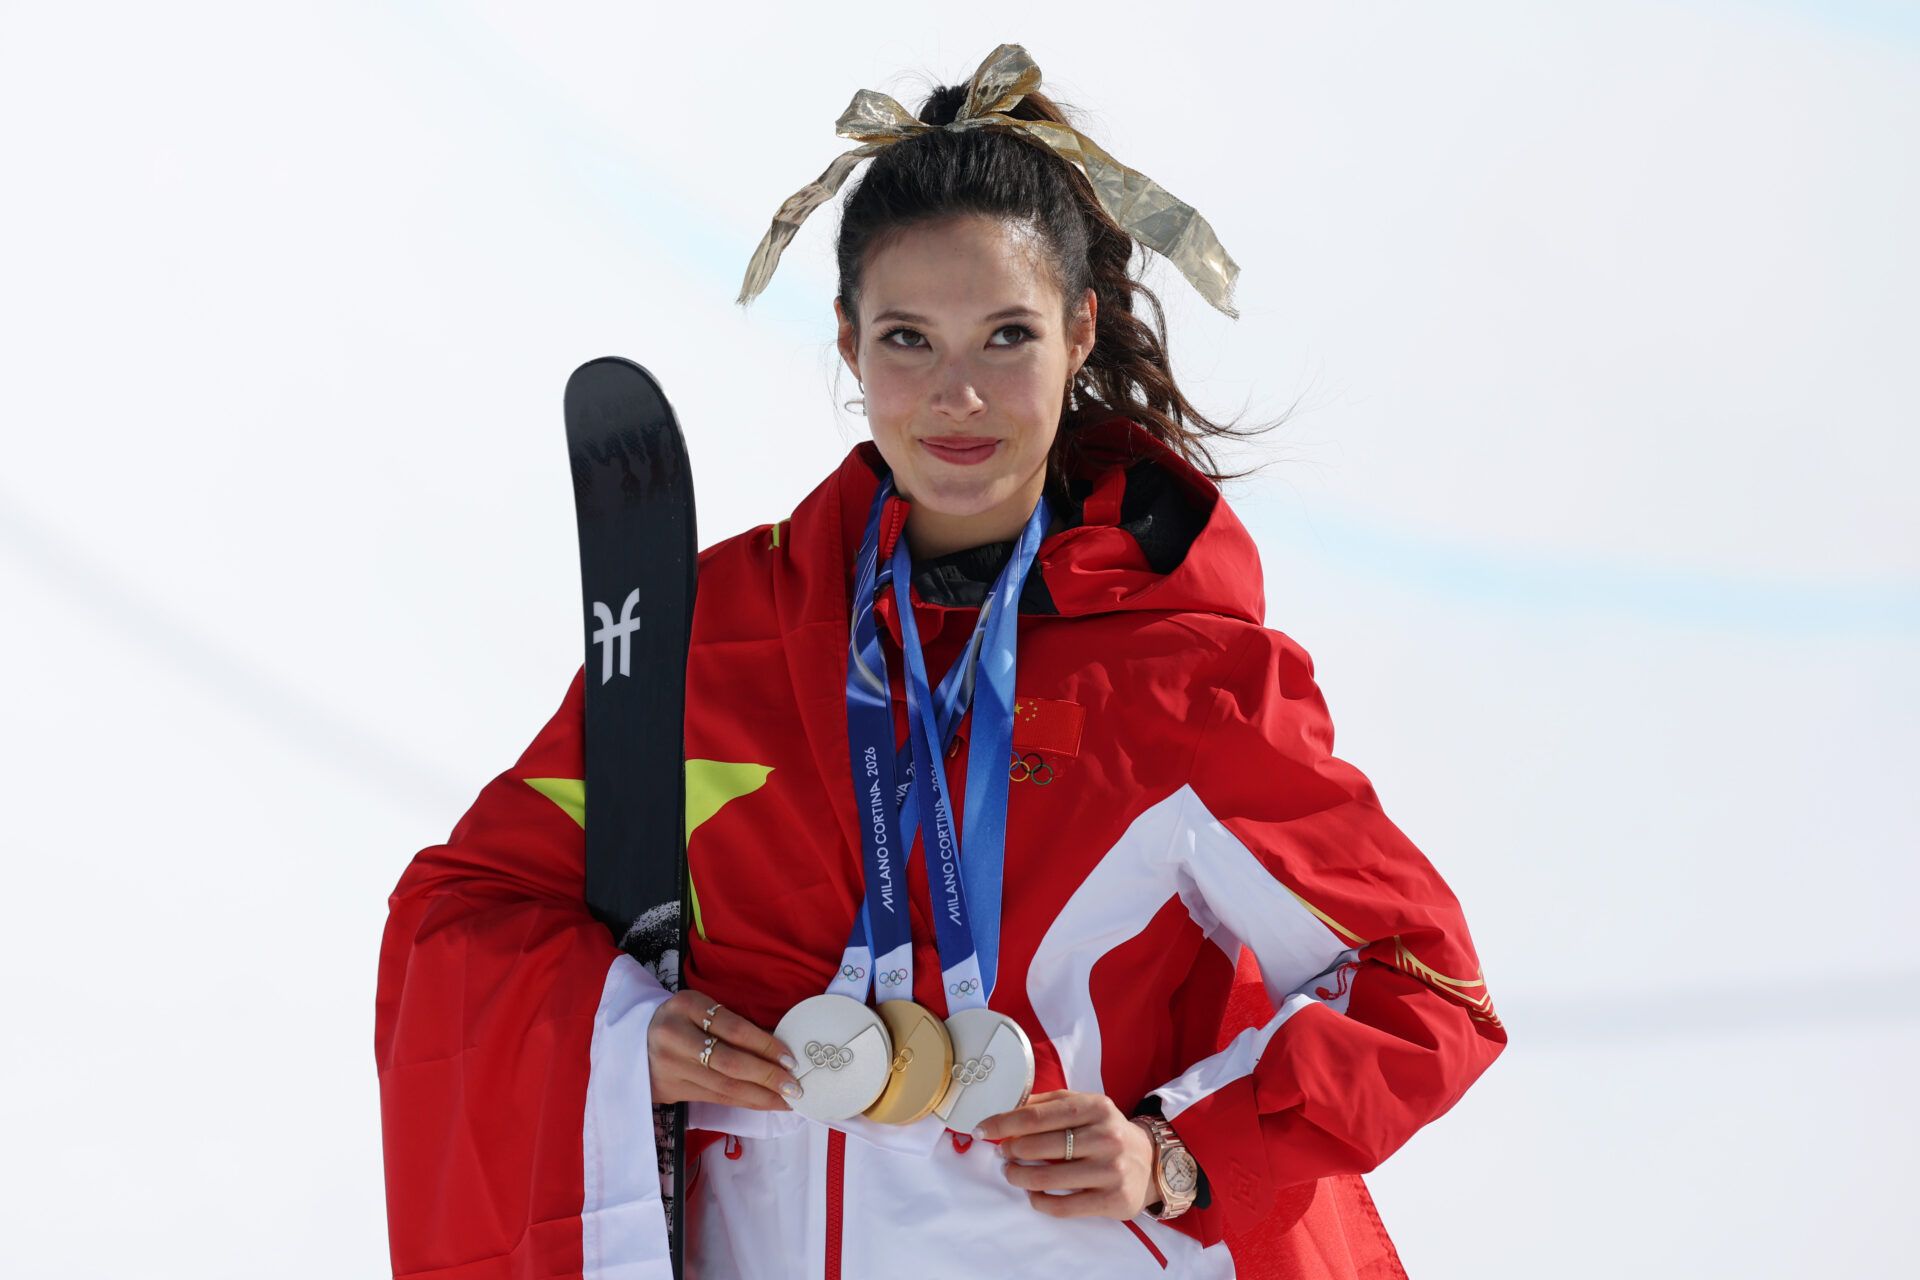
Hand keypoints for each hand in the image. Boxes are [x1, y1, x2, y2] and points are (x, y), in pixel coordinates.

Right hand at [647, 989, 802, 1109]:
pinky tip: (763, 1103)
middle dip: (767, 1077)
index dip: (766, 1045)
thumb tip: (778, 1050)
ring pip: (724, 1088)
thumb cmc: (680, 1019)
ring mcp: (668, 1067)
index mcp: (686, 1006)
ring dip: (760, 1097)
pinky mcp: (667, 1090)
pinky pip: (714, 1099)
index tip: (791, 1058)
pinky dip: (743, 1102)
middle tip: (795, 1086)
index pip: (735, 1029)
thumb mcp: (702, 1009)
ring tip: (786, 1101)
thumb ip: (732, 1025)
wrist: (632, 1036)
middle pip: (730, 1063)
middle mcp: (674, 1036)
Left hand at [974, 1090, 1156, 1219]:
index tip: (982, 1129)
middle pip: (1040, 1146)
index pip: (1038, 1115)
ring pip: (1047, 1177)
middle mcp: (1106, 1137)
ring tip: (1011, 1172)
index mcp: (1096, 1107)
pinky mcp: (1112, 1200)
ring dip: (1019, 1176)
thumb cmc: (1106, 1131)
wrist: (1149, 1162)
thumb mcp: (1086, 1106)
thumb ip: (1050, 1103)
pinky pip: (1063, 1206)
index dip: (1005, 1122)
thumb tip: (1008, 1106)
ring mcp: (1110, 1170)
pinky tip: (1032, 1193)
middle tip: (1002, 1152)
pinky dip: (1039, 1201)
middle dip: (1011, 1150)